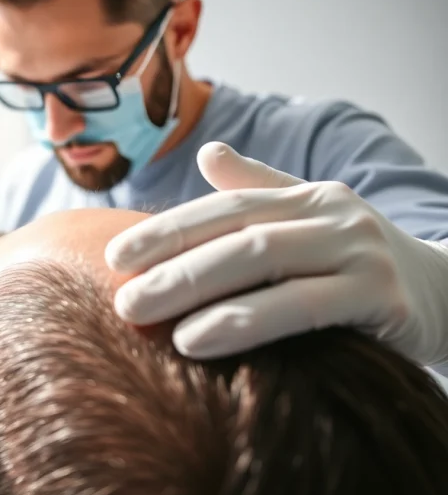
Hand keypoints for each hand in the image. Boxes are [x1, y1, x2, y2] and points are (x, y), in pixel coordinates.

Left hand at [105, 141, 447, 364]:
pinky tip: (197, 340)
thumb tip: (208, 154)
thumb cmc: (360, 266)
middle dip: (170, 263)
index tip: (114, 257)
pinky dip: (244, 323)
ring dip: (194, 289)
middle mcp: (332, 215)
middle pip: (236, 233)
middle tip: (118, 296)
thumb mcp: (312, 223)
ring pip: (262, 263)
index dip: (167, 229)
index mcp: (307, 197)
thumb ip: (260, 192)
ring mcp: (359, 253)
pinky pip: (301, 308)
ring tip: (141, 314)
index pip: (224, 207)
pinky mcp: (381, 297)